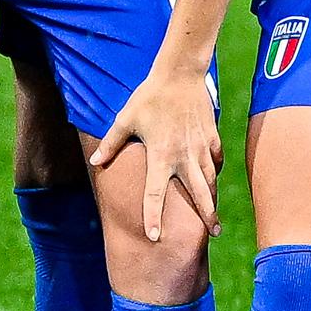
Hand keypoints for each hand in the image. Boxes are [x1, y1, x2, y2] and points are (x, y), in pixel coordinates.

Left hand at [91, 59, 222, 244]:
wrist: (179, 73)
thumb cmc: (149, 97)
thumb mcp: (125, 119)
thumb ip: (111, 143)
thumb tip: (94, 162)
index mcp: (161, 155)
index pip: (155, 194)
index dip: (153, 217)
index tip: (155, 237)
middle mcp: (183, 156)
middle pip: (198, 192)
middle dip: (206, 215)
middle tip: (213, 234)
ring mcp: (200, 146)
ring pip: (211, 179)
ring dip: (213, 198)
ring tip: (216, 218)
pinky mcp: (211, 135)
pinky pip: (216, 159)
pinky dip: (216, 172)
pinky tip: (214, 180)